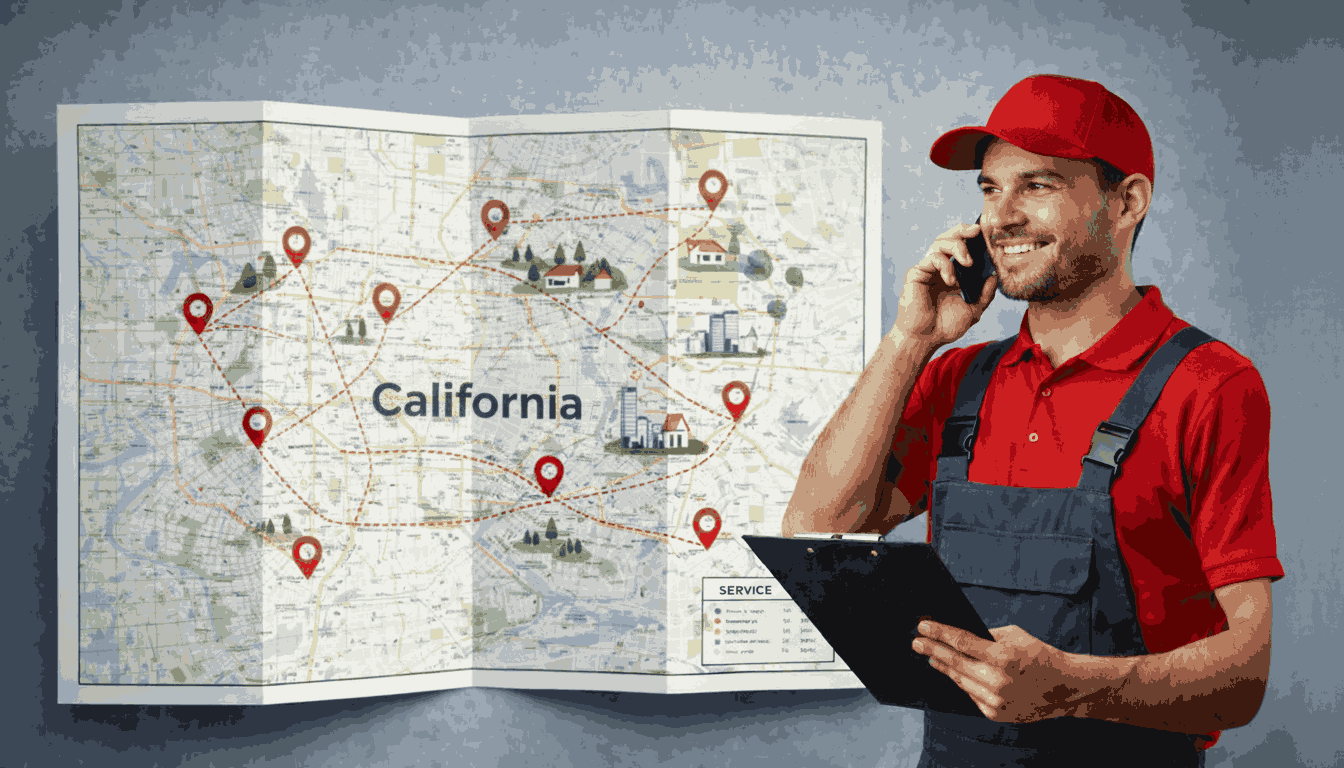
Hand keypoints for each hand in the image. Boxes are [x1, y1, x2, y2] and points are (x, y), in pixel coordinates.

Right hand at [891, 223, 997, 346]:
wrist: (925, 339)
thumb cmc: (945, 327)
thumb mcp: (973, 310)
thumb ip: (985, 294)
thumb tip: (995, 276)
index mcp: (954, 274)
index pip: (963, 248)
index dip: (973, 238)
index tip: (987, 234)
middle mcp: (940, 268)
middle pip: (949, 238)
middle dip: (963, 230)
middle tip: (977, 230)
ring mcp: (928, 269)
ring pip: (939, 242)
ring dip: (957, 246)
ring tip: (968, 261)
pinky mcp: (916, 273)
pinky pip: (932, 258)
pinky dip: (945, 265)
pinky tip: (951, 280)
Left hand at [912, 620, 1084, 721]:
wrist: (1062, 687)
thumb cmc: (1038, 655)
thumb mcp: (1014, 636)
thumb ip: (986, 635)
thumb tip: (956, 633)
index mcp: (1003, 657)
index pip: (962, 642)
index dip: (939, 633)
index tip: (922, 626)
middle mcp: (997, 681)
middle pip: (955, 663)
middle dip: (932, 650)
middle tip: (916, 642)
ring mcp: (995, 701)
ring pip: (960, 680)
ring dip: (943, 667)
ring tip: (931, 656)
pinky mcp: (995, 714)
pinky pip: (971, 695)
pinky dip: (962, 683)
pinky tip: (952, 673)